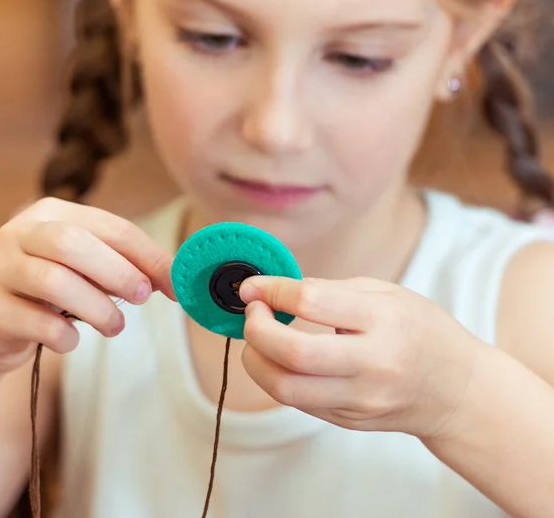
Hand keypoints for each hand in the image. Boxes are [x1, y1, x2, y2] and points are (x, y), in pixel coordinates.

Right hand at [0, 198, 174, 374]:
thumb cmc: (47, 292)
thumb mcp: (84, 269)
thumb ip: (121, 265)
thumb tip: (172, 278)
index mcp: (51, 213)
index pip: (111, 226)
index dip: (149, 255)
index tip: (175, 283)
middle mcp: (19, 233)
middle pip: (74, 243)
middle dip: (119, 272)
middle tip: (143, 297)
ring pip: (54, 281)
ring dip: (97, 308)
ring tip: (115, 326)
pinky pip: (36, 322)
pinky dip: (65, 335)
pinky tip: (71, 340)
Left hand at [239, 276, 482, 438]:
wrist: (455, 390)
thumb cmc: (421, 331)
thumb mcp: (386, 293)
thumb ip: (330, 290)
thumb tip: (275, 290)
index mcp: (384, 321)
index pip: (313, 303)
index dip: (273, 291)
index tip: (253, 286)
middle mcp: (372, 365)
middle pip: (293, 354)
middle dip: (256, 330)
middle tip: (253, 312)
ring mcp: (360, 400)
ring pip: (285, 388)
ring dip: (256, 360)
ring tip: (259, 338)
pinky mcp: (348, 421)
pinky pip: (297, 402)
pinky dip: (276, 376)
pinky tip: (280, 357)